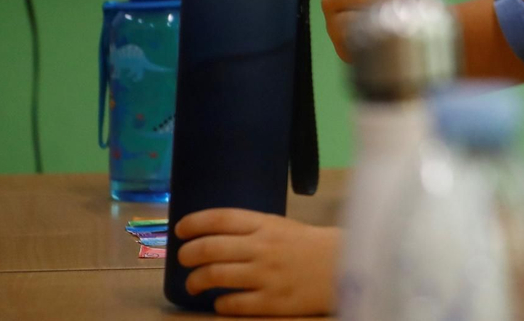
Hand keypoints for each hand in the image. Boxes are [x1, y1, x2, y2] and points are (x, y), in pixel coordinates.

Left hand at [176, 210, 338, 316]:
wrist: (345, 266)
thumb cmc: (309, 245)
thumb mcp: (282, 227)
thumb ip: (252, 229)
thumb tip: (212, 236)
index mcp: (266, 224)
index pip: (221, 218)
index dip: (194, 223)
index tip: (179, 230)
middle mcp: (263, 247)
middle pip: (210, 248)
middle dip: (187, 255)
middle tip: (183, 259)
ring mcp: (266, 275)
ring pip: (214, 276)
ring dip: (195, 281)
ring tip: (194, 284)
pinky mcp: (272, 301)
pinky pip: (232, 304)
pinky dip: (220, 303)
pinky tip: (221, 301)